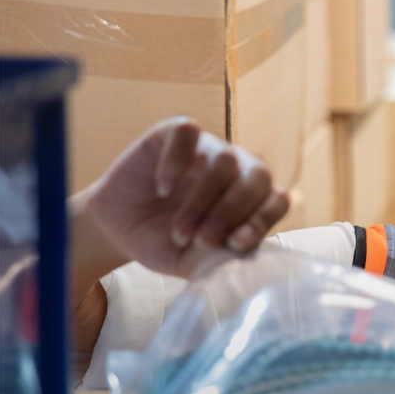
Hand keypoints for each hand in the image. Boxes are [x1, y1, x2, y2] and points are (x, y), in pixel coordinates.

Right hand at [74, 117, 289, 280]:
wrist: (118, 229)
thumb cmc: (165, 244)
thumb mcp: (193, 261)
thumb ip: (220, 260)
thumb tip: (244, 260)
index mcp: (252, 200)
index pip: (277, 200)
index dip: (263, 220)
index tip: (237, 243)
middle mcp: (237, 170)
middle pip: (258, 177)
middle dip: (232, 213)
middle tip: (204, 241)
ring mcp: (207, 148)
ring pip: (225, 160)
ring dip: (203, 199)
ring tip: (179, 231)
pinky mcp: (172, 133)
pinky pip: (188, 132)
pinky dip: (178, 160)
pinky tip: (164, 188)